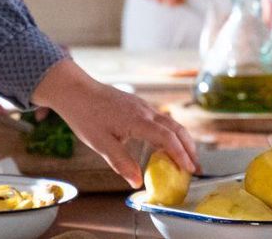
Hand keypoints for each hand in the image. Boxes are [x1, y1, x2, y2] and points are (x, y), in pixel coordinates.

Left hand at [32, 59, 197, 186]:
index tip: (189, 170)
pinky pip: (160, 119)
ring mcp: (142, 106)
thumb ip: (120, 162)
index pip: (167, 138)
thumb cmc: (85, 115)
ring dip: (182, 140)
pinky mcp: (137, 105)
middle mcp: (144, 110)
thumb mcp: (100, 143)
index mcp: (137, 120)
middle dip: (189, 148)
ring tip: (187, 159)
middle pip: (176, 128)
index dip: (180, 155)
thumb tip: (137, 182)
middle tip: (196, 168)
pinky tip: (166, 145)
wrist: (75, 89)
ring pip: (170, 122)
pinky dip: (170, 133)